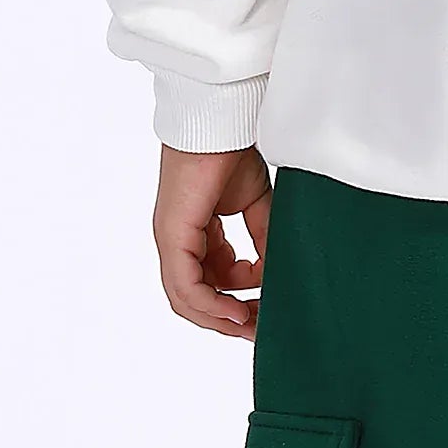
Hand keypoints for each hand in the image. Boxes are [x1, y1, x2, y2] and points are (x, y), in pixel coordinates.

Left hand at [153, 144, 272, 338]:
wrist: (221, 118)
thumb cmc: (232, 148)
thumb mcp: (256, 202)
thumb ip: (263, 238)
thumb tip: (276, 272)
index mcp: (194, 231)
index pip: (210, 279)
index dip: (240, 297)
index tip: (269, 303)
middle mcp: (177, 241)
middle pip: (196, 298)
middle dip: (229, 318)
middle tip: (260, 329)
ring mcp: (171, 240)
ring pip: (188, 300)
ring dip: (221, 318)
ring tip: (252, 324)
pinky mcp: (172, 236)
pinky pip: (186, 287)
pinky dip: (212, 305)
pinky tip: (237, 311)